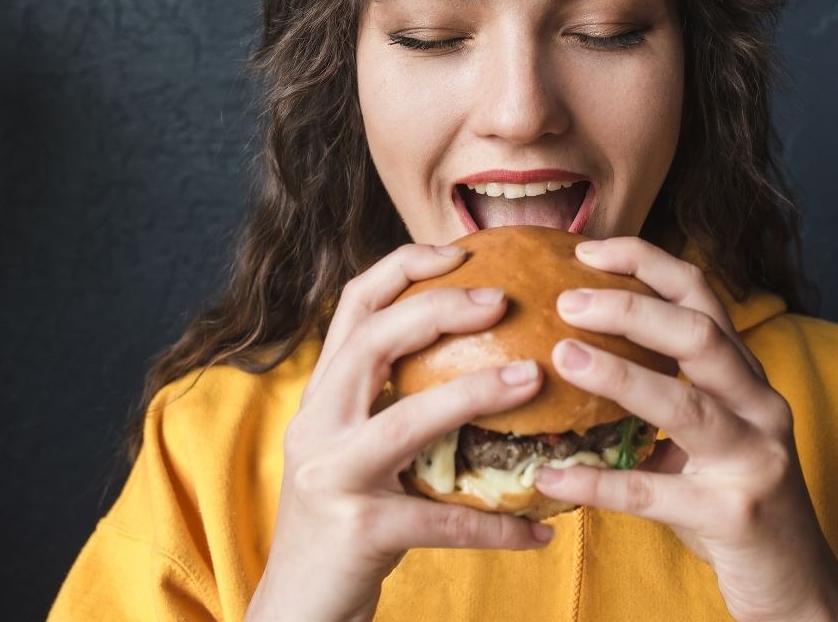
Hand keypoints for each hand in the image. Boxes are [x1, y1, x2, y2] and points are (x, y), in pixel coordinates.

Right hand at [246, 244, 552, 621]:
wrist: (297, 611)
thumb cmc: (342, 526)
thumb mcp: (354, 453)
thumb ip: (393, 407)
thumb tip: (480, 367)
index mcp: (321, 399)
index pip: (352, 308)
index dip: (402, 268)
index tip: (459, 251)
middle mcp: (317, 427)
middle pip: (372, 342)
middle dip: (440, 309)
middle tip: (504, 299)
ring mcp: (333, 478)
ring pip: (409, 420)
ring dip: (476, 392)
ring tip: (534, 377)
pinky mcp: (360, 531)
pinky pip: (445, 523)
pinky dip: (499, 524)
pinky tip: (541, 529)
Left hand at [531, 237, 837, 621]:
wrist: (796, 586)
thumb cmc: (732, 503)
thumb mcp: (706, 438)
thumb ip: (664, 396)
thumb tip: (574, 359)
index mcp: (747, 379)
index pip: (702, 297)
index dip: (647, 263)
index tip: (587, 251)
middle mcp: (761, 406)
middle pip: (701, 335)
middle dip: (632, 308)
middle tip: (566, 300)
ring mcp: (755, 460)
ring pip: (686, 405)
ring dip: (619, 376)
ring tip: (561, 356)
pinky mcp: (736, 515)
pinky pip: (655, 494)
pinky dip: (597, 484)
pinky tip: (551, 477)